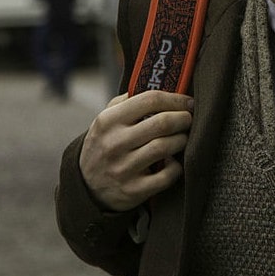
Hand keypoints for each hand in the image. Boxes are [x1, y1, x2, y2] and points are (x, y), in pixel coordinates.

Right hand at [79, 90, 193, 211]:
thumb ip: (129, 101)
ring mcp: (123, 169)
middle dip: (183, 118)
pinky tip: (173, 162)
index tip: (188, 102)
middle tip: (188, 119)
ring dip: (182, 140)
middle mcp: (114, 144)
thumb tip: (163, 85)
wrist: (86, 186)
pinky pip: (167, 176)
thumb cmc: (106, 143)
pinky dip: (177, 167)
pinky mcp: (133, 190)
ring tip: (182, 138)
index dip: (176, 99)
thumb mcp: (107, 119)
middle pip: (162, 123)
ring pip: (166, 147)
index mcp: (108, 121)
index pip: (150, 99)